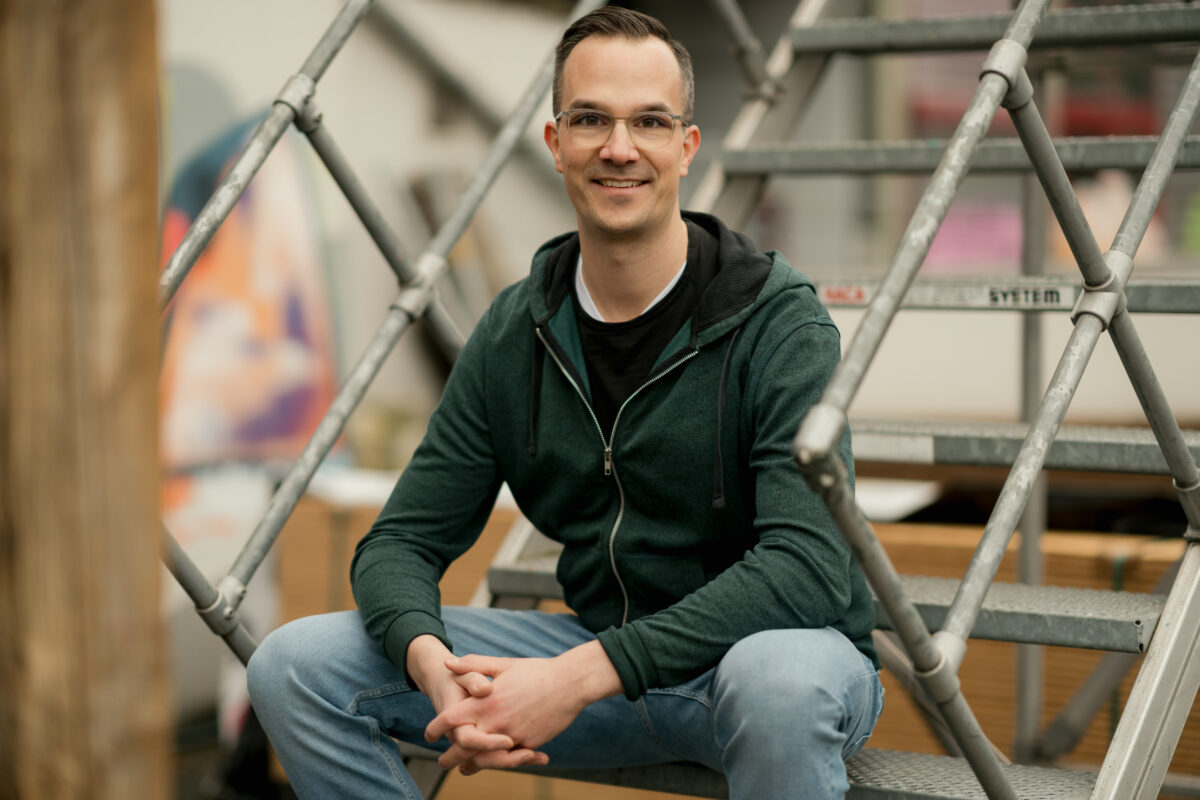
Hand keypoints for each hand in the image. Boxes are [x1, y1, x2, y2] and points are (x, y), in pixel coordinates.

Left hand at [424, 640, 621, 771]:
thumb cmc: (536, 671)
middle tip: (442, 761)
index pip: (450, 719)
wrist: (570, 682)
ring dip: (472, 766)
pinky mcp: (529, 744)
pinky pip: (509, 759)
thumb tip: (447, 664)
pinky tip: (492, 763)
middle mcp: (496, 722)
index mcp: (486, 702)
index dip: (435, 728)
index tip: (428, 734)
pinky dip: (497, 763)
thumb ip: (472, 666)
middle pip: (463, 747)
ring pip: (485, 760)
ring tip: (465, 768)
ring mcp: (514, 736)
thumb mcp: (503, 664)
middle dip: (449, 757)